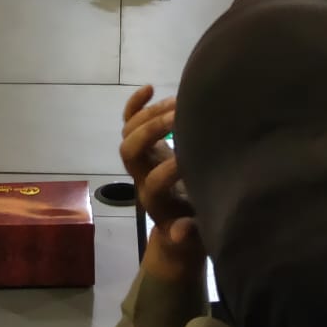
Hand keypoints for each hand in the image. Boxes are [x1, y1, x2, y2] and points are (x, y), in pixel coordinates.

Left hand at [119, 86, 201, 279]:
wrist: (179, 231)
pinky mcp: (144, 147)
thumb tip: (182, 234)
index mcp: (155, 200)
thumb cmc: (193, 231)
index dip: (170, 169)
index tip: (192, 160)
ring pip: (129, 133)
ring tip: (177, 104)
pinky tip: (150, 87)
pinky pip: (129, 122)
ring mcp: (141, 160)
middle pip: (130, 150)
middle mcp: (142, 177)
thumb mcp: (197, 238)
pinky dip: (135, 104)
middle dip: (152, 131)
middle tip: (179, 118)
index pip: (154, 181)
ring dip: (149, 114)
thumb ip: (191, 234)